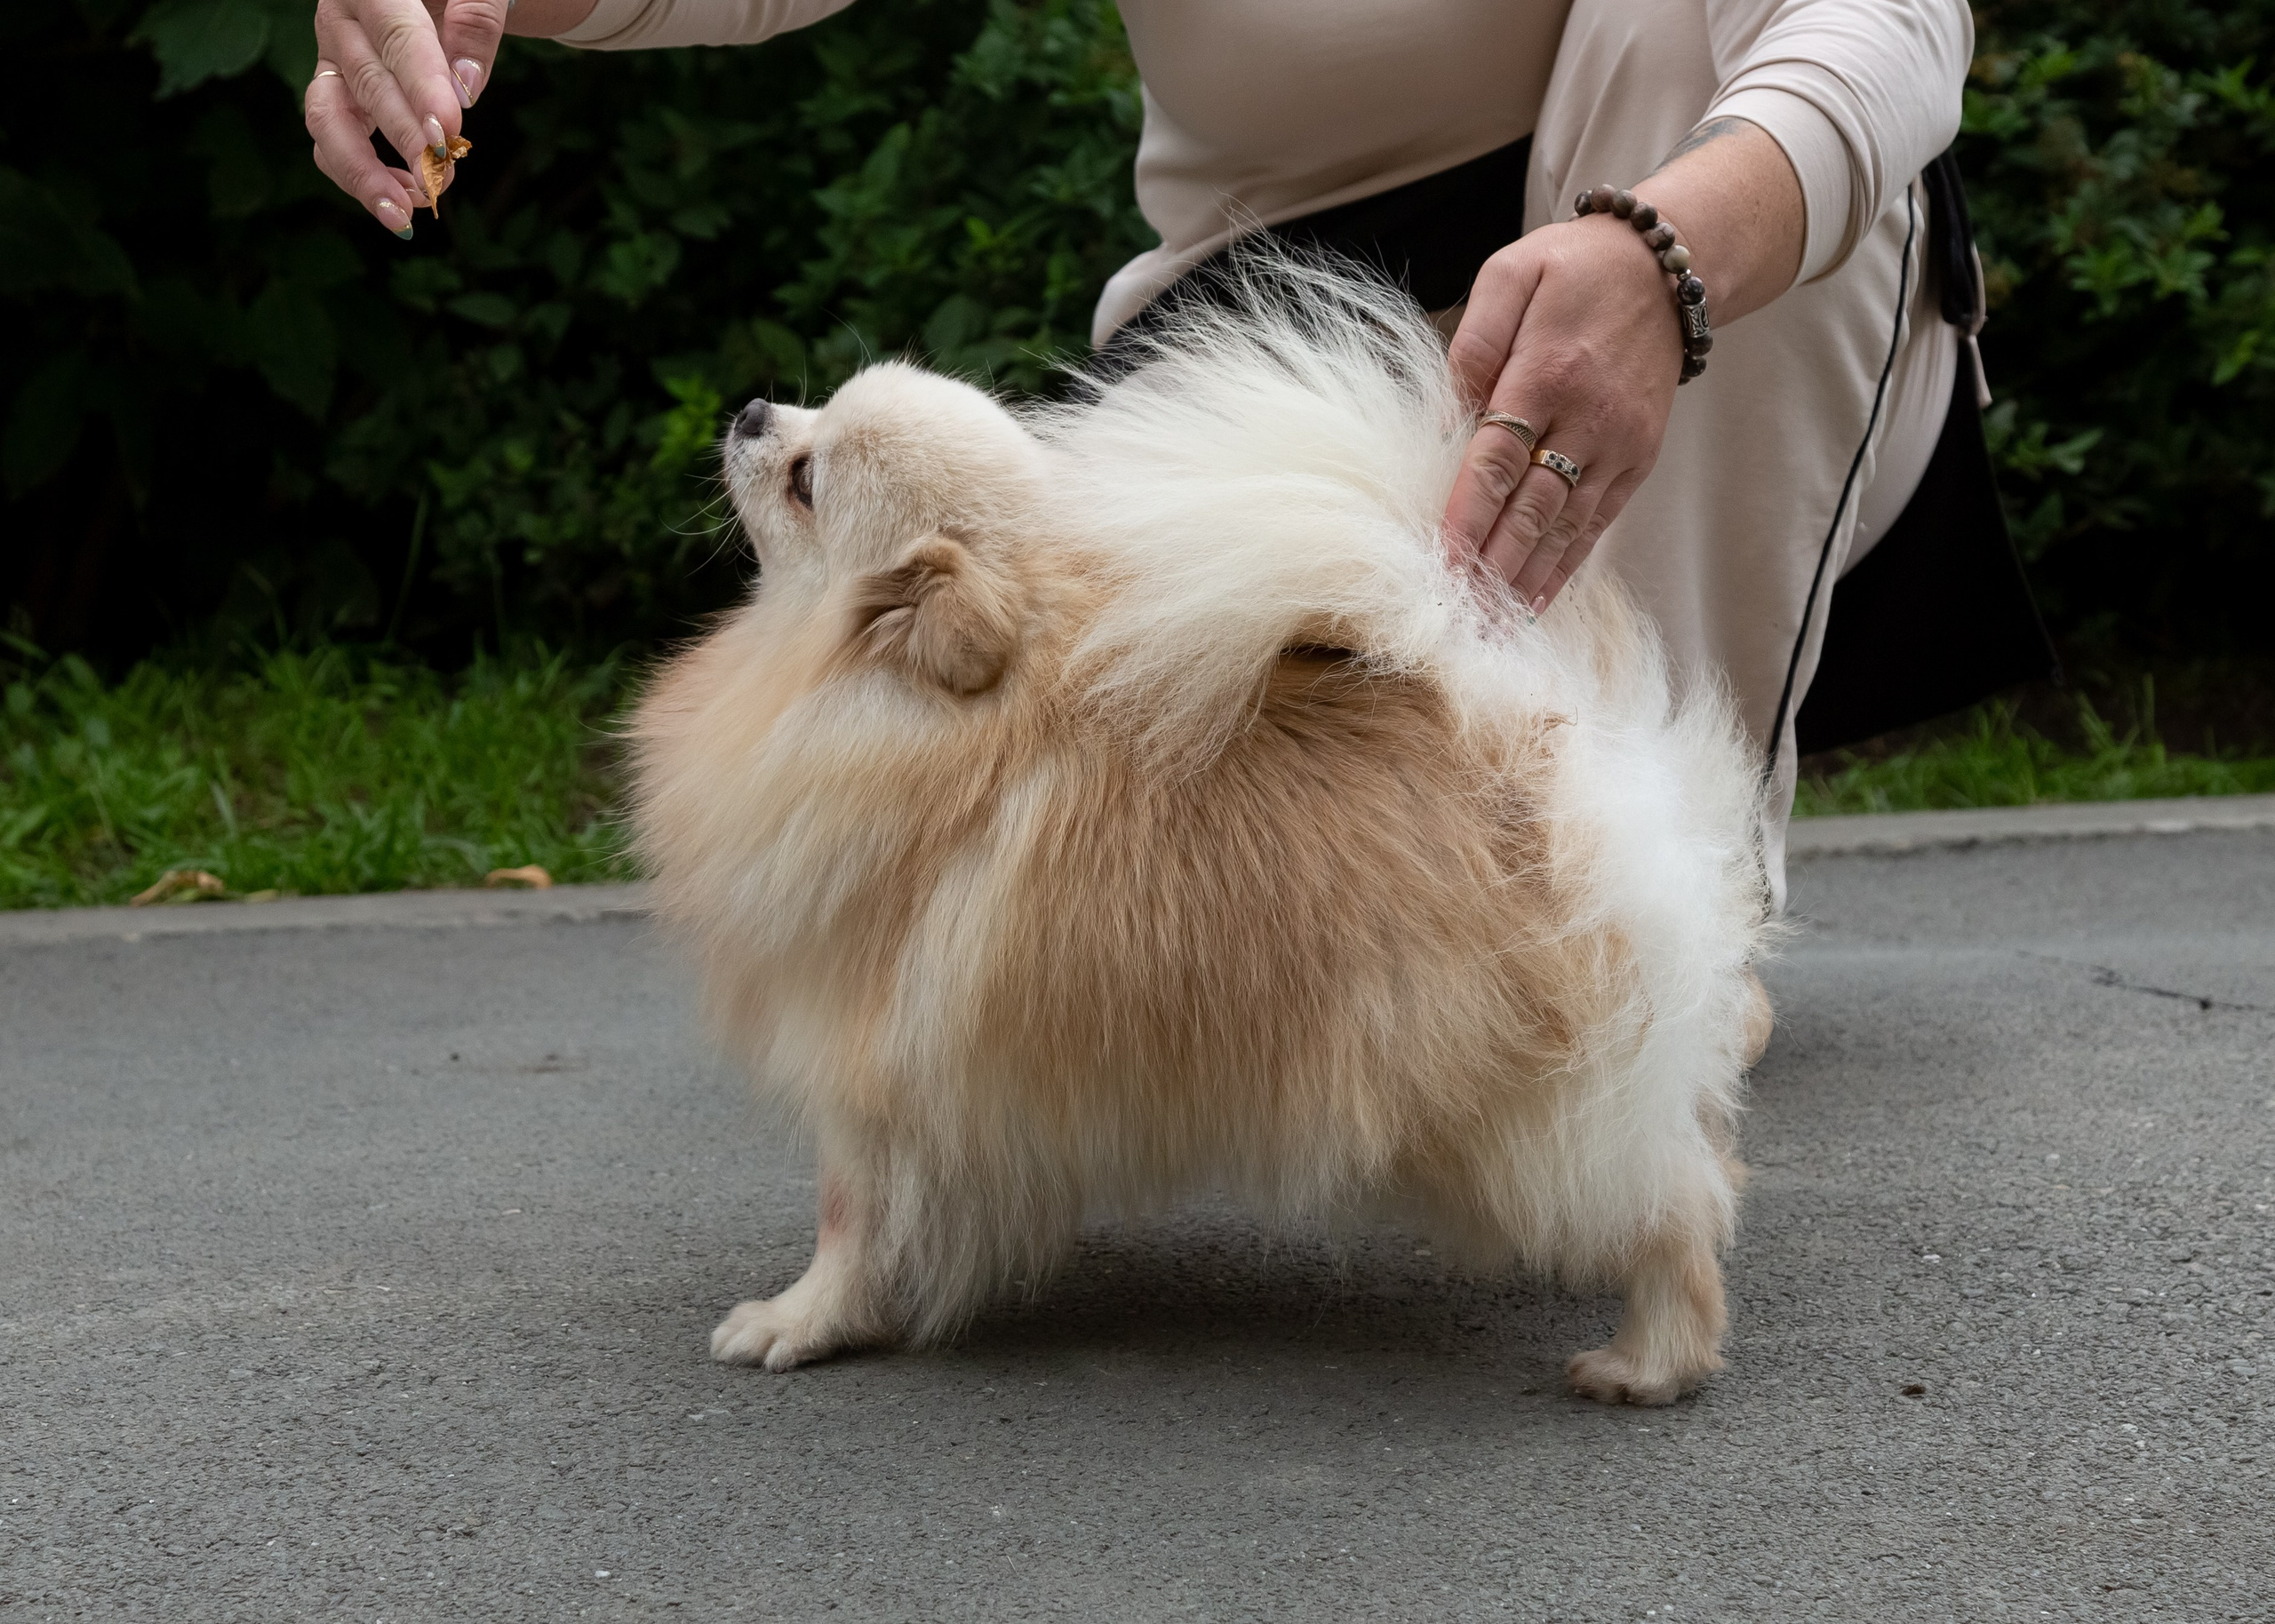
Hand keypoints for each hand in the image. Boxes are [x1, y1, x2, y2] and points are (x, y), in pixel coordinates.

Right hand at [303, 0, 509, 234]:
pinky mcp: (336, 93)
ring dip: (363, 172)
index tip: (447, 132)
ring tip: (405, 212)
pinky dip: (364, 175)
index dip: (422, 87)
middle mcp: (341, 20)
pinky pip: (335, 139)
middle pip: (366, 82)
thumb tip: (466, 88)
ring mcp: (332, 59)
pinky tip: (407, 198)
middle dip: (403, 137)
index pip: (398, 36)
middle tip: (438, 180)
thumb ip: (476, 23)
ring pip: (328, 119)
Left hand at [1442, 216, 1682, 612]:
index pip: (1498, 459)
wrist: (1669, 268)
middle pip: (1531, 507)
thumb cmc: (1575, 269)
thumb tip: (1444, 412)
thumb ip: (1475, 341)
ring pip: (1565, 527)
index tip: (1441, 560)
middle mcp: (1587, 419)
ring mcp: (1618, 446)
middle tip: (1456, 613)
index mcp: (1547, 372)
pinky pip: (1597, 524)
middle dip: (1491, 565)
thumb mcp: (1513, 274)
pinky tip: (1534, 602)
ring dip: (1525, 579)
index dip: (1468, 515)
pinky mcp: (1637, 460)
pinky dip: (1565, 567)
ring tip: (1488, 625)